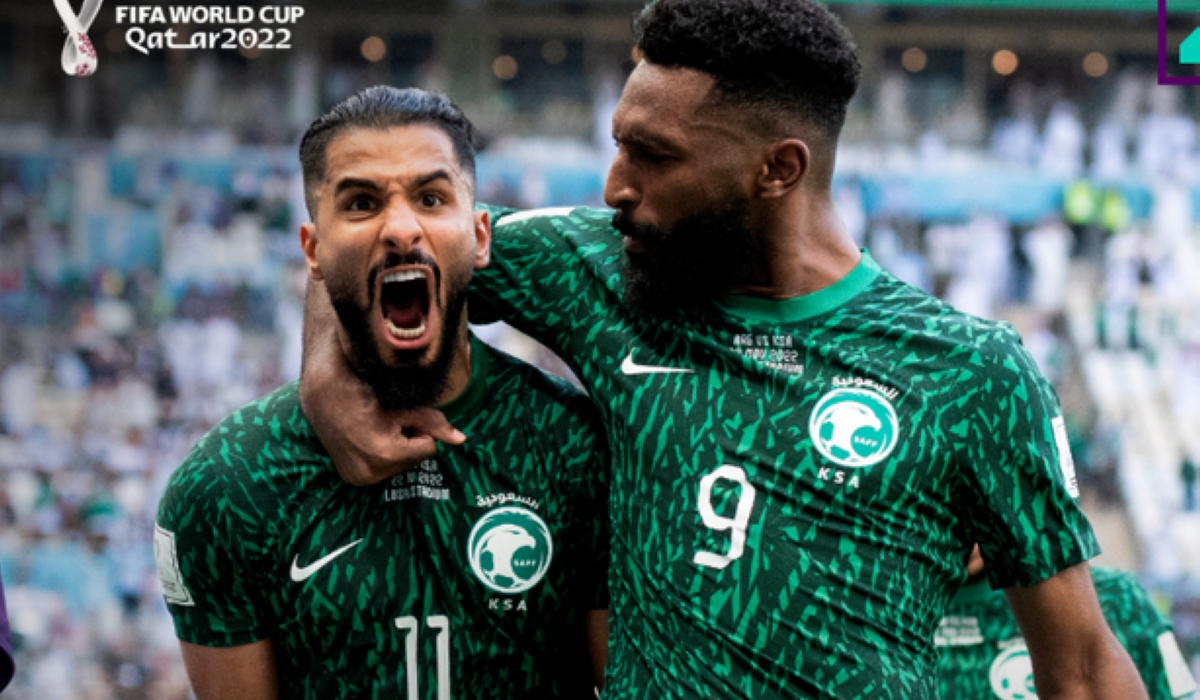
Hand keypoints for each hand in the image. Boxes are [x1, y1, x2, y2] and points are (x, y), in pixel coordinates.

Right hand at [300, 280, 465, 485]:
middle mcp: (371, 472)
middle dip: (408, 441)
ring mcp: (359, 478)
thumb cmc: (367, 393)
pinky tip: (368, 440)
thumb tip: (461, 440)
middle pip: (414, 460)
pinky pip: (382, 470)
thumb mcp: (404, 406)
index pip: (428, 448)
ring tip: (376, 429)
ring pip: (400, 466)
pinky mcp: (352, 479)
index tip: (400, 417)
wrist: (324, 396)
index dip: (418, 429)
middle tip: (387, 422)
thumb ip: (434, 423)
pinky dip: (381, 457)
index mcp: (385, 454)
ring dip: (395, 449)